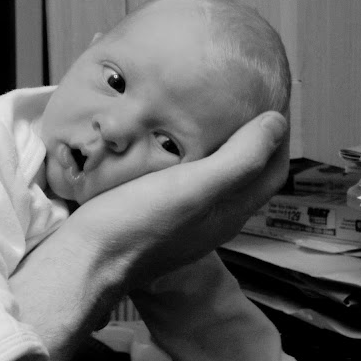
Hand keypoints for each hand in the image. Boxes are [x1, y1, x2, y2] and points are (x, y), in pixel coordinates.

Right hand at [13, 111, 287, 360]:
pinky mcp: (154, 219)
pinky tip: (166, 148)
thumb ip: (239, 159)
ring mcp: (181, 223)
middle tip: (237, 102)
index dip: (276, 136)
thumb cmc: (136, 224)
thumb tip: (276, 122)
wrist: (84, 260)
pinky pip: (182, 185)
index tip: (265, 100)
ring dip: (216, 148)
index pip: (271, 170)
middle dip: (249, 139)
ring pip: (212, 179)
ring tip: (204, 116)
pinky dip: (186, 160)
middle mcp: (210, 221)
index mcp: (229, 212)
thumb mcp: (193, 187)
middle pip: (244, 174)